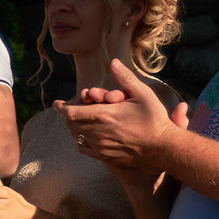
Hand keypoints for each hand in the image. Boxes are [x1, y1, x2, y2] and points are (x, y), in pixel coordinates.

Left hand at [63, 59, 178, 168]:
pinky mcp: (104, 156)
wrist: (162, 147)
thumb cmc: (154, 119)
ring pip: (76, 135)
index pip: (72, 112)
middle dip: (70, 114)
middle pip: (71, 123)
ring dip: (75, 126)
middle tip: (74, 108)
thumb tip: (113, 61)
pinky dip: (81, 140)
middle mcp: (98, 132)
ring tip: (80, 120)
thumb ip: (125, 78)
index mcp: (105, 115)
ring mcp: (100, 146)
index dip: (61, 107)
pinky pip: (83, 148)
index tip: (56, 103)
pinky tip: (86, 134)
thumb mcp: (143, 94)